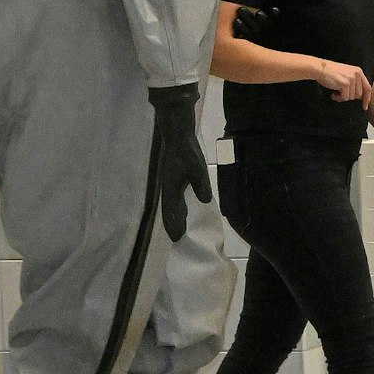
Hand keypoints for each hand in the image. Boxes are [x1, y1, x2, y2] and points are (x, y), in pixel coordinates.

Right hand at [147, 83, 212, 242]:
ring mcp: (169, 183)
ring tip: (181, 229)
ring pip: (171, 205)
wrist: (177, 133)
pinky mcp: (173, 178)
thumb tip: (206, 200)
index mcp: (170, 188)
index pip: (170, 212)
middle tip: (179, 240)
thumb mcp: (196, 166)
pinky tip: (186, 209)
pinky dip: (179, 207)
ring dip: (175, 217)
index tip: (177, 239)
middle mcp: (167, 188)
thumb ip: (201, 184)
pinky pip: (175, 198)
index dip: (173, 225)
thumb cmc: (186, 149)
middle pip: (169, 212)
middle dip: (173, 225)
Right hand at [314, 58, 371, 105]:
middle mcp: (357, 74)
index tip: (365, 106)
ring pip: (351, 97)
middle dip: (349, 97)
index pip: (367, 87)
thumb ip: (354, 82)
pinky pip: (345, 97)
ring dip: (342, 97)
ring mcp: (351, 79)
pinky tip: (333, 93)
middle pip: (359, 95)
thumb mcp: (346, 74)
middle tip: (340, 94)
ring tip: (335, 92)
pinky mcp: (345, 83)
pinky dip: (338, 98)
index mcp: (358, 71)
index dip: (367, 98)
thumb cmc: (330, 72)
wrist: (319, 68)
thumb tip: (359, 97)